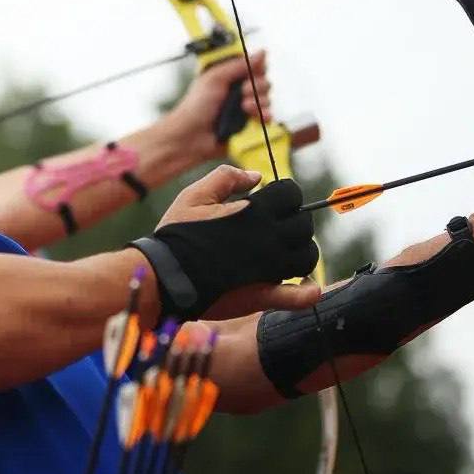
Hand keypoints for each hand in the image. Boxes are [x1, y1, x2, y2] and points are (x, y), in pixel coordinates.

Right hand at [137, 165, 319, 320]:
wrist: (164, 276)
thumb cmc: (177, 234)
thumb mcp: (195, 195)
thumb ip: (226, 178)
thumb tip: (257, 176)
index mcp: (255, 211)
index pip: (291, 194)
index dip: (284, 195)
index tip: (271, 203)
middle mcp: (269, 238)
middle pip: (303, 224)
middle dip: (293, 222)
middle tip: (274, 228)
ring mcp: (270, 268)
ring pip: (306, 257)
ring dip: (299, 252)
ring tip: (283, 253)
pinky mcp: (264, 295)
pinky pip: (298, 297)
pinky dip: (307, 294)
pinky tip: (309, 288)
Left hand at [163, 52, 271, 161]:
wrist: (191, 136)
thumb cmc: (195, 107)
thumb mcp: (215, 78)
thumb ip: (239, 65)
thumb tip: (261, 53)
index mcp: (229, 75)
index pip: (254, 66)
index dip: (257, 68)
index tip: (252, 73)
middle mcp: (238, 90)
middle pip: (263, 82)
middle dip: (257, 87)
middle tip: (243, 92)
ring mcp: (244, 108)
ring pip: (266, 100)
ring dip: (258, 103)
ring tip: (244, 108)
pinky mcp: (248, 124)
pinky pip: (266, 118)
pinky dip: (264, 116)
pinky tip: (256, 117)